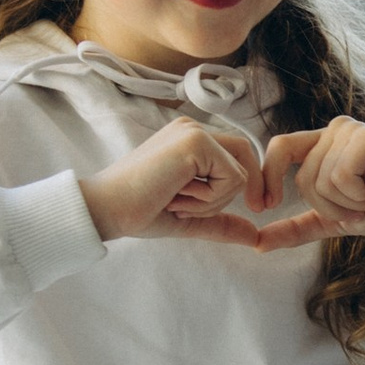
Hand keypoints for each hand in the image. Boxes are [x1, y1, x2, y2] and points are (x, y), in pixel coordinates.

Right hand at [80, 114, 272, 243]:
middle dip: (248, 189)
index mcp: (189, 140)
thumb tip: (255, 236)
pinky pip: (231, 178)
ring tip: (178, 202)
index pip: (238, 154)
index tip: (256, 208)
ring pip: (239, 173)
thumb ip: (221, 222)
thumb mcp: (190, 218)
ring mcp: (193, 132)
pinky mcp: (194, 141)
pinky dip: (210, 198)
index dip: (251, 182)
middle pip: (245, 156)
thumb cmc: (140, 211)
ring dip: (214, 201)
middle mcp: (192, 129)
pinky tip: (177, 196)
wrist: (107, 209)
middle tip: (249, 210)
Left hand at [237, 118, 364, 251]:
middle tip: (364, 204)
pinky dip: (360, 195)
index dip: (266, 178)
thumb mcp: (333, 221)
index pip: (279, 149)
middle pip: (303, 179)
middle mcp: (335, 131)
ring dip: (350, 203)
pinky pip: (341, 177)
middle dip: (332, 207)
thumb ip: (297, 227)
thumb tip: (257, 243)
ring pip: (321, 180)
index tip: (264, 207)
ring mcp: (352, 130)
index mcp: (323, 144)